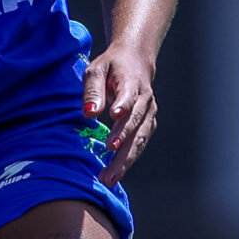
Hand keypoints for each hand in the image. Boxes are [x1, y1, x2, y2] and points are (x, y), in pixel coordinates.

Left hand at [82, 44, 159, 185]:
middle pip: (135, 127)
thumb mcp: (96, 70)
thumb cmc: (111, 66)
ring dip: (125, 161)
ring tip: (110, 179)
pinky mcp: (148, 123)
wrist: (136, 60)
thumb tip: (90, 114)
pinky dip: (129, 158)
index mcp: (132, 83)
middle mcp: (145, 100)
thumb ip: (93, 92)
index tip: (114, 118)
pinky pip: (140, 142)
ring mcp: (149, 113)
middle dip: (122, 150)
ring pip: (139, 140)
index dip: (123, 108)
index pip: (129, 97)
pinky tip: (116, 173)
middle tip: (108, 171)